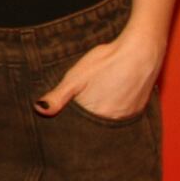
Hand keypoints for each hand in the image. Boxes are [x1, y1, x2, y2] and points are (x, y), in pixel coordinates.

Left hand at [35, 31, 163, 121]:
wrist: (141, 51)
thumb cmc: (106, 62)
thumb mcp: (75, 77)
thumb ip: (58, 97)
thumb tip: (38, 110)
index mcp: (95, 116)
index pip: (78, 129)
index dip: (70, 123)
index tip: (64, 117)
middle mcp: (112, 121)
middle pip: (93, 125)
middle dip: (84, 119)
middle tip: (82, 103)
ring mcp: (127, 116)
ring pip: (107, 120)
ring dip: (99, 114)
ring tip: (96, 97)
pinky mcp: (138, 109)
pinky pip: (121, 115)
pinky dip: (113, 109)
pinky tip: (110, 96)